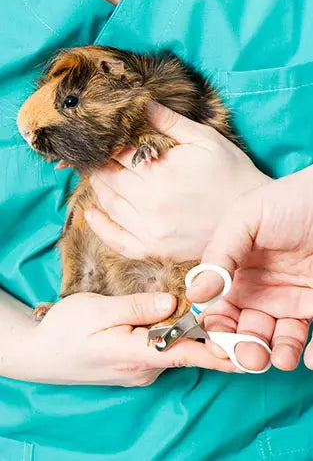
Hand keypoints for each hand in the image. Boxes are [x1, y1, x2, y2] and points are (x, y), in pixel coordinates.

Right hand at [15, 292, 234, 384]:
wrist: (41, 354)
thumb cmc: (66, 330)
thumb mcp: (98, 310)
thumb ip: (137, 307)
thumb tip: (172, 302)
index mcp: (136, 354)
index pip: (186, 354)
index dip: (217, 352)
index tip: (244, 349)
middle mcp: (144, 368)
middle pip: (184, 349)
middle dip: (205, 332)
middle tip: (225, 307)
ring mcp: (140, 370)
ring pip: (172, 348)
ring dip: (184, 331)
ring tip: (198, 306)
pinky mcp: (135, 365)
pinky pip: (160, 349)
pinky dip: (169, 335)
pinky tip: (166, 317)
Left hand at [85, 103, 268, 261]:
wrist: (250, 218)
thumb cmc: (231, 173)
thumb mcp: (205, 139)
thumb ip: (170, 122)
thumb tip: (140, 103)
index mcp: (161, 173)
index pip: (120, 154)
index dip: (108, 143)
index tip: (101, 137)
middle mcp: (150, 204)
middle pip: (110, 179)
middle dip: (99, 164)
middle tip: (93, 155)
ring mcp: (151, 231)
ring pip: (111, 206)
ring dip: (99, 189)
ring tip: (97, 176)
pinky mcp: (156, 250)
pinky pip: (119, 242)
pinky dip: (101, 228)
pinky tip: (92, 214)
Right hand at [187, 165, 312, 370]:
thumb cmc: (288, 202)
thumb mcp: (244, 219)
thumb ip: (219, 255)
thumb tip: (195, 294)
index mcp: (233, 273)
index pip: (217, 309)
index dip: (215, 329)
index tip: (218, 344)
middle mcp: (258, 290)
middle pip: (243, 330)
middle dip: (243, 349)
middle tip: (250, 356)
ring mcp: (289, 299)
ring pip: (275, 339)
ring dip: (274, 355)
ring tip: (280, 358)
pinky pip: (312, 337)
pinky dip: (311, 353)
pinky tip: (310, 357)